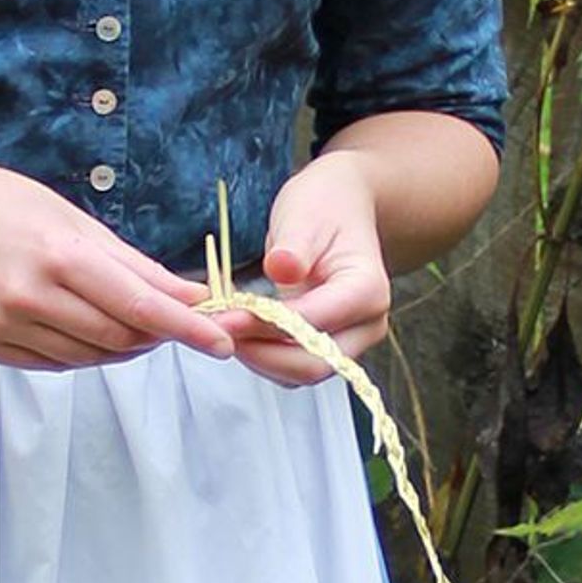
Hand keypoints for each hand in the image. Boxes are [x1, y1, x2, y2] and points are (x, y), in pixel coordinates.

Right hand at [0, 162, 237, 370]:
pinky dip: (82, 351)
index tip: (222, 343)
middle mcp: (28, 294)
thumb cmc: (13, 210)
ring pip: (89, 356)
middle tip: (174, 323)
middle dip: (156, 335)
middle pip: (117, 336)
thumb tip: (193, 296)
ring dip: (121, 345)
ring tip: (125, 320)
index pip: (137, 304)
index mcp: (58, 255)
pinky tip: (78, 325)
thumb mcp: (79, 223)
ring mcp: (4, 325)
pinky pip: (55, 363)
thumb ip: (137, 266)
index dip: (185, 328)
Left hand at [225, 150, 392, 376]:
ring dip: (257, 357)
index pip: (312, 324)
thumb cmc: (325, 209)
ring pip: (300, 373)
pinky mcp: (328, 348)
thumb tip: (281, 268)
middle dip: (258, 352)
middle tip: (214, 328)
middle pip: (311, 365)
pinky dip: (262, 355)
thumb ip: (293, 245)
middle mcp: (367, 325)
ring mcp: (350, 341)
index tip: (221, 317)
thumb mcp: (305, 215)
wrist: (342, 210)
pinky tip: (239, 329)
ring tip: (222, 326)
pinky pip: (293, 367)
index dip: (263, 325)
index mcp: (367, 290)